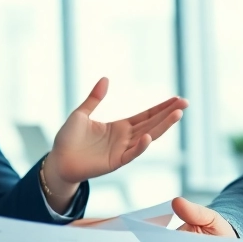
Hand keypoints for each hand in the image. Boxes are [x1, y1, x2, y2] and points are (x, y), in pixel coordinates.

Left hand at [45, 77, 186, 191]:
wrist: (57, 160)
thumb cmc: (68, 139)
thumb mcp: (81, 113)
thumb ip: (95, 98)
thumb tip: (106, 79)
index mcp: (119, 127)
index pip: (146, 115)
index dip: (161, 107)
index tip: (176, 99)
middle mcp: (125, 138)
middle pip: (152, 124)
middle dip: (169, 114)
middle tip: (185, 103)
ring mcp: (122, 150)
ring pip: (147, 137)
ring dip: (162, 127)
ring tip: (177, 114)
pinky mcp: (115, 162)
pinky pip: (131, 154)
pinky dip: (140, 147)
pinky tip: (149, 137)